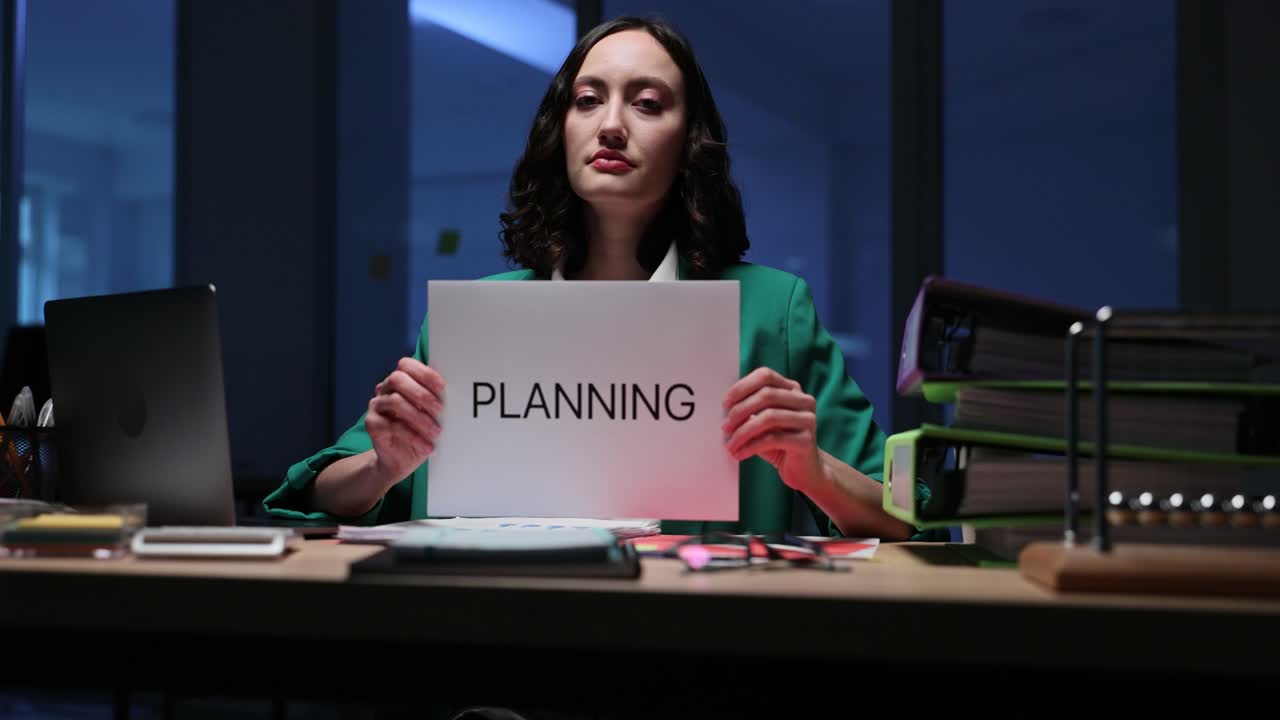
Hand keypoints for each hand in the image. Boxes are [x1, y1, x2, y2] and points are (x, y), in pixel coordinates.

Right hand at [366, 357, 445, 484]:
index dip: (424, 373)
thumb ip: (437, 399)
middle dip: (422, 393)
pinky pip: (391, 425)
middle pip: (397, 379)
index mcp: (400, 380)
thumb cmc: (421, 431)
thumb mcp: (432, 414)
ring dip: (419, 417)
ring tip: (436, 432)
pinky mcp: (371, 423)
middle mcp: (385, 388)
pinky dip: (413, 436)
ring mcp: (376, 405)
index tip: (443, 387)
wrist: (402, 459)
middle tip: (440, 410)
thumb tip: (458, 389)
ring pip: (395, 401)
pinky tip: (427, 446)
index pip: (406, 365)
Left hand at [721, 367, 821, 490]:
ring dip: (742, 432)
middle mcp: (803, 400)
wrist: (803, 469)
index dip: (742, 387)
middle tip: (725, 427)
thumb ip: (749, 410)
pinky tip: (740, 454)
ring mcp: (807, 419)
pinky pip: (772, 439)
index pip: (765, 376)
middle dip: (740, 411)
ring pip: (768, 418)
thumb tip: (725, 408)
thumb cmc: (778, 443)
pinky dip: (751, 446)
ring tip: (730, 445)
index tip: (725, 404)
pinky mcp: (806, 440)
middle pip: (766, 395)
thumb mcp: (762, 422)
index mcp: (792, 389)